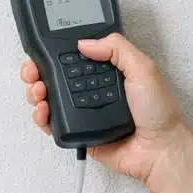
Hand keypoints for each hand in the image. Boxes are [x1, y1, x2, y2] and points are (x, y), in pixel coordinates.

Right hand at [22, 33, 189, 184]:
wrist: (159, 150)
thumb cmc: (158, 111)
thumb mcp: (143, 68)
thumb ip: (116, 48)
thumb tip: (85, 42)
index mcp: (106, 71)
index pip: (73, 57)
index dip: (53, 53)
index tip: (41, 52)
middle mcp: (91, 90)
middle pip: (54, 76)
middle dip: (37, 72)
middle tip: (32, 72)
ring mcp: (83, 111)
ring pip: (48, 99)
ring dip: (36, 93)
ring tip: (38, 92)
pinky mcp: (78, 132)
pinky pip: (53, 124)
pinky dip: (41, 117)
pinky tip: (43, 111)